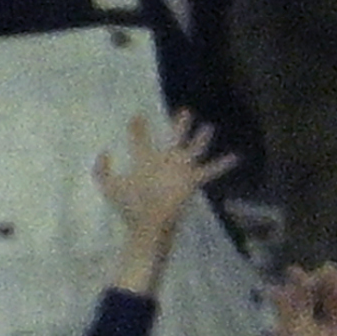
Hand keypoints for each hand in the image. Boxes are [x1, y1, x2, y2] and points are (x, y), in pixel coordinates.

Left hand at [94, 109, 235, 270]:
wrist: (147, 224)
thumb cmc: (127, 207)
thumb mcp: (108, 185)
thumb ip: (101, 168)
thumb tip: (105, 151)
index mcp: (144, 161)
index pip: (140, 138)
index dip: (138, 126)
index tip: (136, 115)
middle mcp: (164, 163)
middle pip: (173, 138)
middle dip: (178, 124)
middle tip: (184, 111)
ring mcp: (179, 171)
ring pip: (193, 150)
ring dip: (201, 138)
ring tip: (208, 127)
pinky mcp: (191, 181)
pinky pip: (210, 170)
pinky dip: (223, 165)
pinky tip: (235, 156)